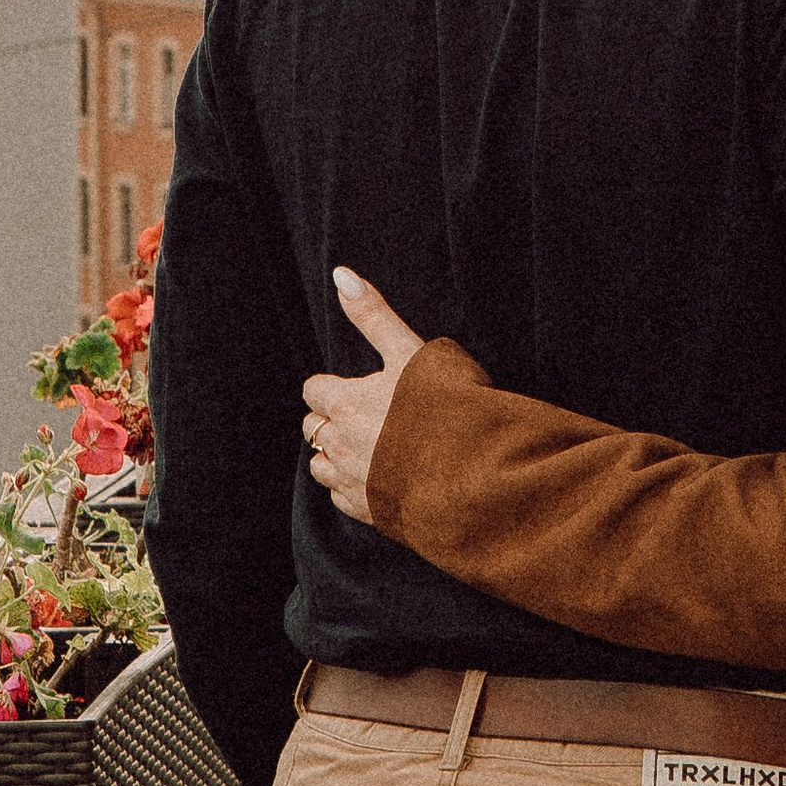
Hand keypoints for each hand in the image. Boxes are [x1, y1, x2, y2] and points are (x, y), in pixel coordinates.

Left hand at [302, 270, 427, 524]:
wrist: (473, 471)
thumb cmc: (445, 406)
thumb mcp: (411, 349)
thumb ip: (373, 315)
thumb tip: (340, 274)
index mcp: (344, 403)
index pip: (313, 389)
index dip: (331, 386)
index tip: (353, 387)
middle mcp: (340, 444)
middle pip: (312, 429)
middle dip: (329, 420)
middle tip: (363, 414)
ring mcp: (352, 481)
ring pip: (321, 467)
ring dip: (335, 456)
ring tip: (368, 447)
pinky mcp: (369, 510)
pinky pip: (343, 499)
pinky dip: (353, 487)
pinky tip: (379, 477)